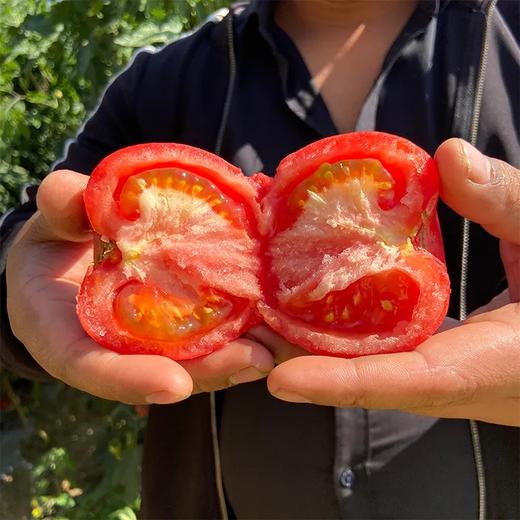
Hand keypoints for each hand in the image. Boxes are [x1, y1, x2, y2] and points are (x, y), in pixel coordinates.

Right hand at [6, 170, 273, 404]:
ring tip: (283, 343)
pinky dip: (248, 322)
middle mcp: (120, 347)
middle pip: (165, 369)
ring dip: (243, 351)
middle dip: (211, 368)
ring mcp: (157, 337)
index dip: (130, 379)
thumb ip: (61, 210)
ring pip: (199, 354)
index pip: (93, 368)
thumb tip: (67, 191)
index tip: (174, 383)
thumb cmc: (59, 241)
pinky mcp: (184, 318)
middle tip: (256, 360)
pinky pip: (216, 325)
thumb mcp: (53, 223)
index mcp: (69, 336)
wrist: (80, 250)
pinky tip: (280, 312)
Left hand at [265, 139, 519, 425]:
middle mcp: (448, 381)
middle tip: (240, 320)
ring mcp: (434, 374)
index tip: (280, 382)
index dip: (343, 385)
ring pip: (357, 363)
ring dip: (302, 338)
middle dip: (295, 357)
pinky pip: (371, 347)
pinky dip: (331, 324)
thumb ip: (509, 202)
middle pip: (359, 377)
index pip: (405, 383)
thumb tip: (450, 157)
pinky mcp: (428, 358)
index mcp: (482, 366)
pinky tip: (298, 290)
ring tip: (254, 297)